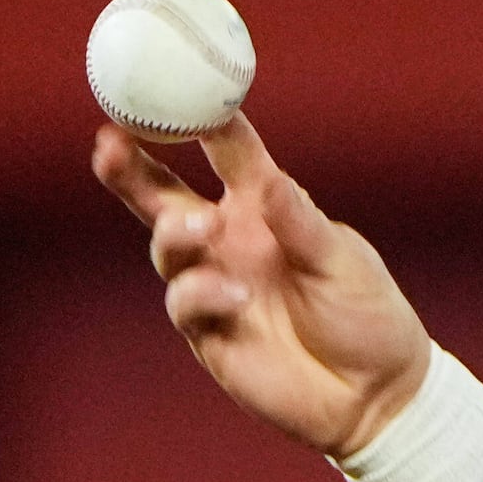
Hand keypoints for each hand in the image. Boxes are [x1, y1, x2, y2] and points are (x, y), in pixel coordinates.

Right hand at [91, 116, 430, 456]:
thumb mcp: (344, 264)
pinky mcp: (208, 332)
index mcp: (265, 208)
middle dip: (129, 165)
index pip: (227, 153)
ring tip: (201, 229)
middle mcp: (230, 239)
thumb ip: (302, 224)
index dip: (203, 119)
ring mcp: (213, 284)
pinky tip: (233, 296)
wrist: (374, 396)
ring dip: (175, 232)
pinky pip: (184, 303)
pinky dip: (200, 292)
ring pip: (166, 246)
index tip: (180, 85)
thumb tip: (271, 180)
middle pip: (162, 194)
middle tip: (108, 139)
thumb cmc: (367, 317)